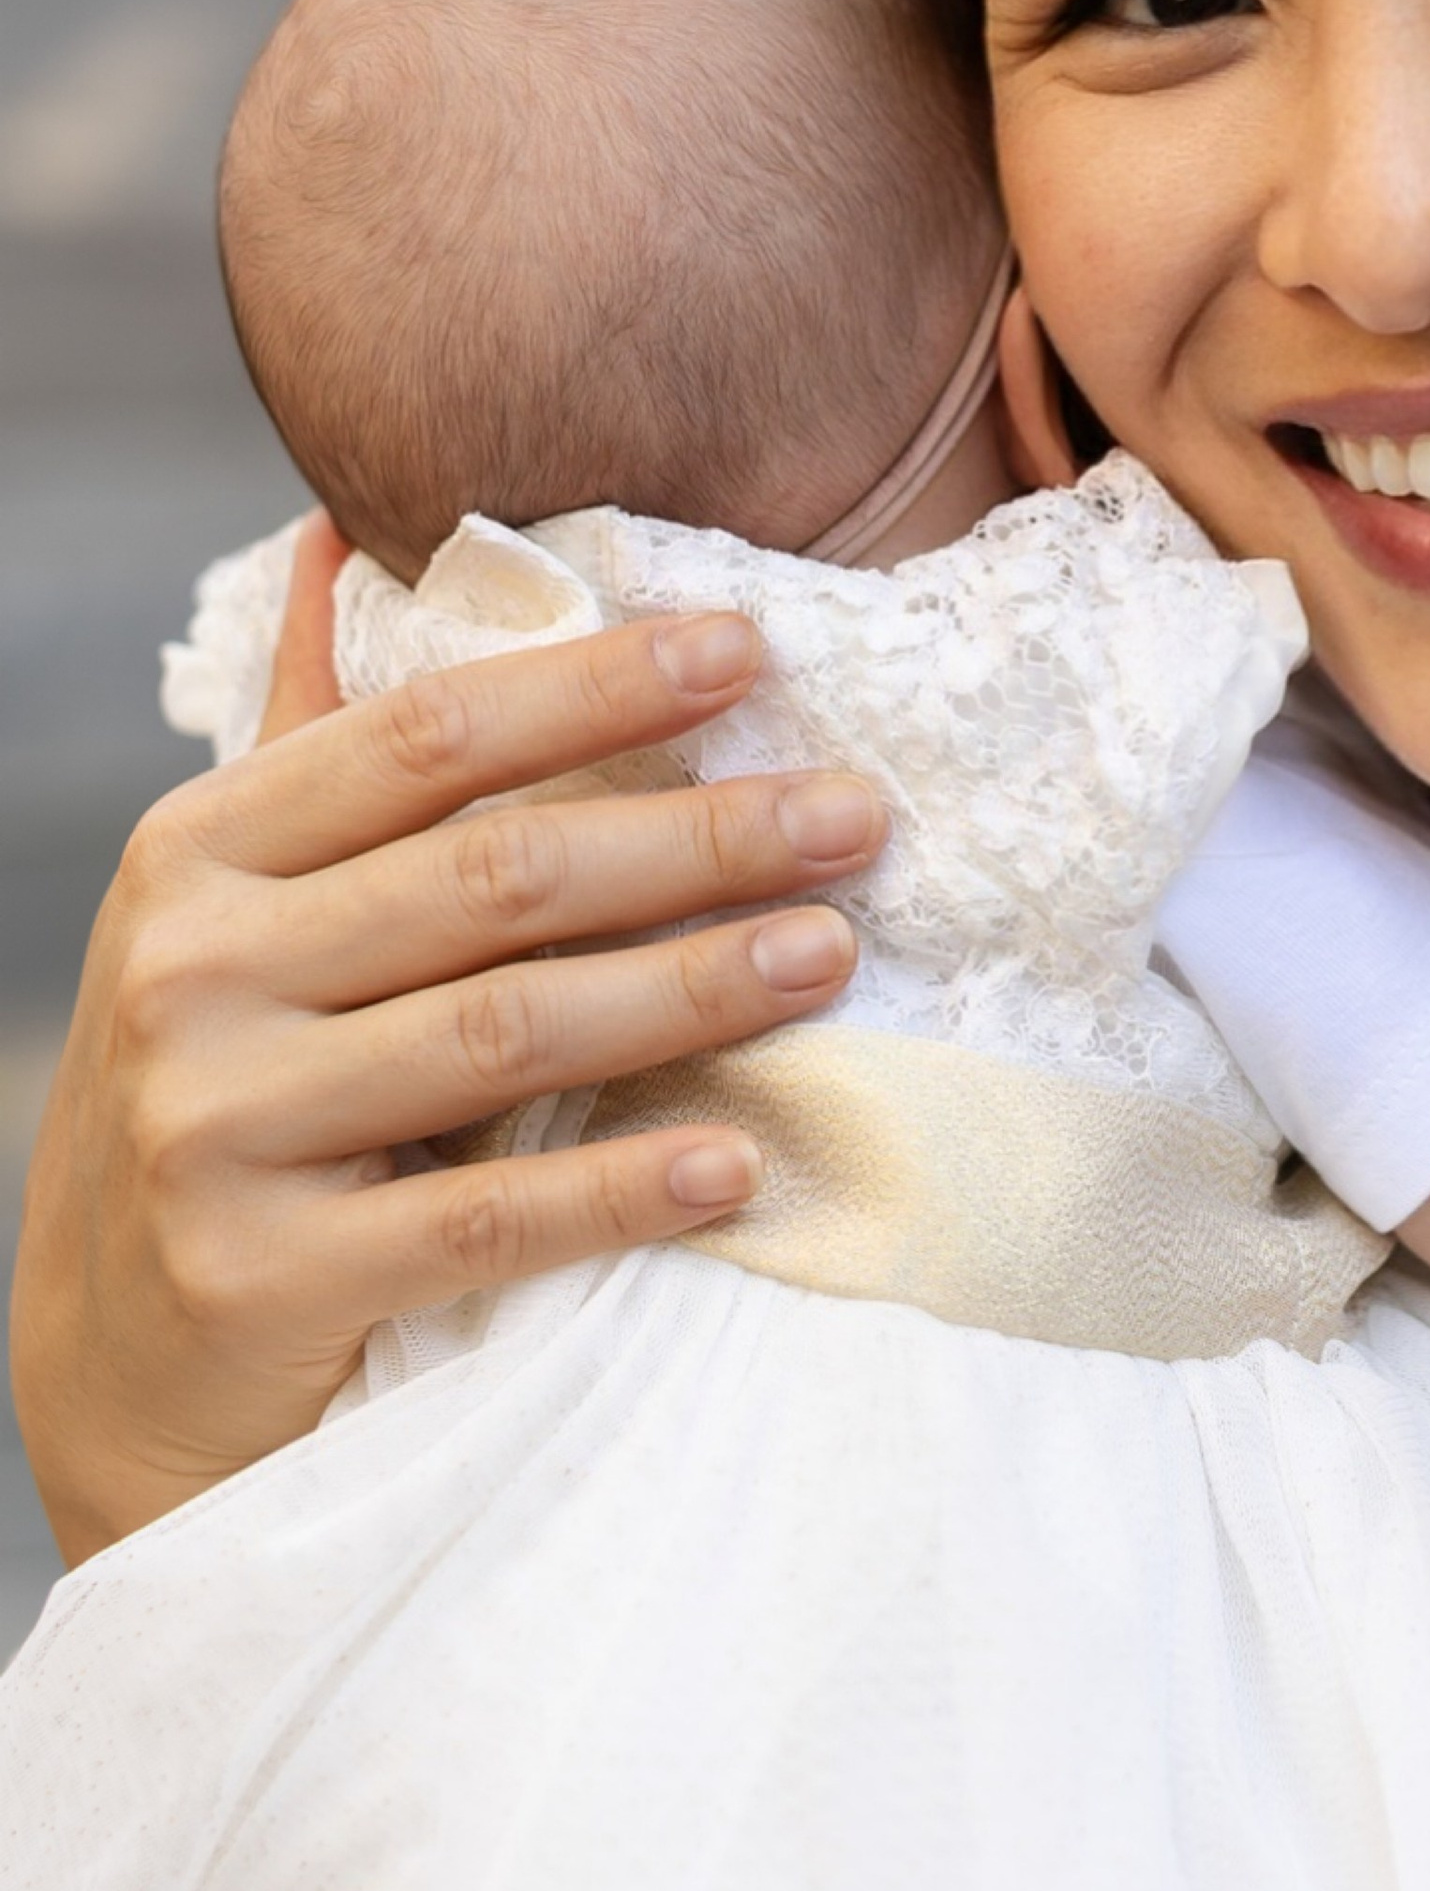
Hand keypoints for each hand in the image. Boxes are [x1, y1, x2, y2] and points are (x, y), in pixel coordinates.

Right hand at [10, 516, 886, 1564]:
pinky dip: (620, 1189)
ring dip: (689, 988)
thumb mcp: (230, 901)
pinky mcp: (265, 1275)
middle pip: (495, 877)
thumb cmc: (223, 1083)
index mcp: (200, 852)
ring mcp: (219, 1126)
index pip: (427, 737)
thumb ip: (308, 733)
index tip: (751, 651)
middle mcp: (195, 972)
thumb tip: (348, 536)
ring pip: (504, 1031)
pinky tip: (738, 1161)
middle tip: (854, 816)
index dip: (595, 684)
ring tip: (830, 955)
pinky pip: (482, 1220)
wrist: (115, 1354)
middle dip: (695, 837)